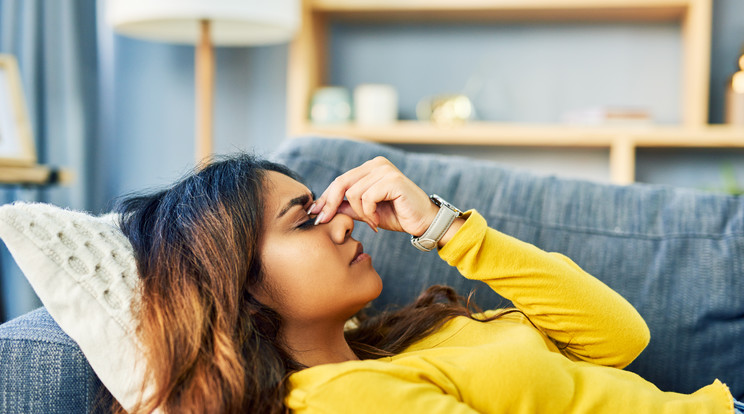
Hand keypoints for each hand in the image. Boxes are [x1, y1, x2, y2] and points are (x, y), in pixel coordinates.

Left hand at [308, 157, 438, 235]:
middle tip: (325, 221)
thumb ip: (347, 207)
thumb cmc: (398, 216)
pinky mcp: (393, 180)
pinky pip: (367, 197)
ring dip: (360, 213)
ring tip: (372, 223)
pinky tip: (377, 221)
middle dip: (331, 204)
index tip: (314, 214)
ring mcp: (385, 170)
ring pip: (353, 193)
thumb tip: (322, 208)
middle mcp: (377, 164)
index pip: (340, 180)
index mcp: (370, 168)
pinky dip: (369, 213)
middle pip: (342, 183)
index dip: (325, 198)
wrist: (424, 223)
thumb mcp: (366, 212)